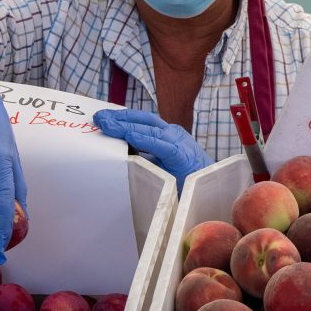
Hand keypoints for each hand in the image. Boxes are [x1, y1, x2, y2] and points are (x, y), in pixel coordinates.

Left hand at [92, 108, 209, 186]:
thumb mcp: (161, 163)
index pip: (142, 121)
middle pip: (143, 120)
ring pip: (150, 129)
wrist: (212, 192)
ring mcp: (179, 143)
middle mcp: (173, 134)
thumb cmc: (185, 180)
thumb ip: (145, 156)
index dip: (122, 118)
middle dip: (120, 118)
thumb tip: (120, 154)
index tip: (103, 118)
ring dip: (127, 126)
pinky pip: (162, 146)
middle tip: (98, 118)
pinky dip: (145, 140)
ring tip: (108, 125)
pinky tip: (130, 136)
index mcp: (168, 135)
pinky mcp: (182, 157)